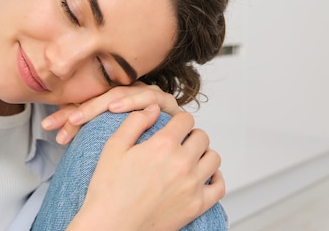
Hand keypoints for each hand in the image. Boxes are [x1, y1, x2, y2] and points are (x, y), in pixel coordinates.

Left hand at [42, 81, 181, 143]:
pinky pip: (145, 98)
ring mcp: (146, 96)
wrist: (179, 148)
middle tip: (62, 122)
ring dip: (98, 104)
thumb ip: (89, 134)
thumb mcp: (113, 143)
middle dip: (78, 109)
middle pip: (99, 96)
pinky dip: (130, 101)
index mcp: (115, 102)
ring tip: (80, 115)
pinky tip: (115, 107)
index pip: (86, 104)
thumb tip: (57, 136)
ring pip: (118, 94)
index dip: (67, 114)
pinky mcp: (164, 102)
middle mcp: (129, 95)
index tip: (50, 128)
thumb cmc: (145, 149)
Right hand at [67, 104, 224, 230]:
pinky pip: (219, 186)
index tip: (173, 125)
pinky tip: (202, 177)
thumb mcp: (113, 147)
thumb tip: (153, 109)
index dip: (178, 120)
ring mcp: (192, 186)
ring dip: (203, 154)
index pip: (185, 119)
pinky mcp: (196, 206)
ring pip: (213, 158)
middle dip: (190, 135)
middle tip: (179, 142)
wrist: (110, 226)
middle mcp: (182, 163)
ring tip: (190, 158)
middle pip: (202, 137)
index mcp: (162, 146)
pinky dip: (214, 178)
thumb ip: (135, 122)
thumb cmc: (108, 190)